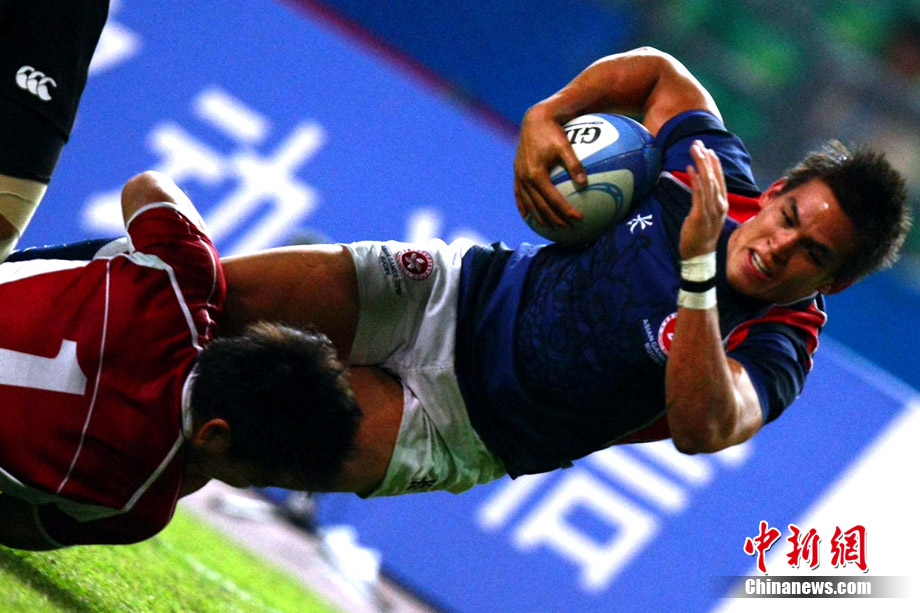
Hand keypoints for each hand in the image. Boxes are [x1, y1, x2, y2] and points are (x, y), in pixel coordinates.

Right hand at [513, 106, 585, 227]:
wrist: (534, 119)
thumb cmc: (553, 131)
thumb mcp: (565, 145)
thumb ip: (574, 164)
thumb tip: (584, 182)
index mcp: (537, 174)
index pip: (553, 199)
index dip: (566, 211)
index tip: (578, 219)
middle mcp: (525, 178)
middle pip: (541, 206)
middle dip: (555, 219)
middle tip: (568, 228)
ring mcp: (519, 176)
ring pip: (529, 203)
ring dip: (540, 217)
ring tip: (551, 227)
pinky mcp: (517, 173)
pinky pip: (519, 194)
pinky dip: (523, 206)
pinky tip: (528, 216)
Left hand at [679, 140, 727, 258]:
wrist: (700, 256)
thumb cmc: (701, 236)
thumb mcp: (706, 216)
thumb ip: (706, 201)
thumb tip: (700, 189)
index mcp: (721, 204)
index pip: (719, 179)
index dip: (714, 164)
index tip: (708, 150)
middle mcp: (719, 205)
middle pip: (714, 176)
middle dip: (706, 158)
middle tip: (698, 144)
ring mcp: (710, 210)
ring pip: (707, 182)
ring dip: (701, 164)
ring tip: (694, 150)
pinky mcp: (700, 215)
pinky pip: (699, 194)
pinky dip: (696, 180)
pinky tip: (691, 168)